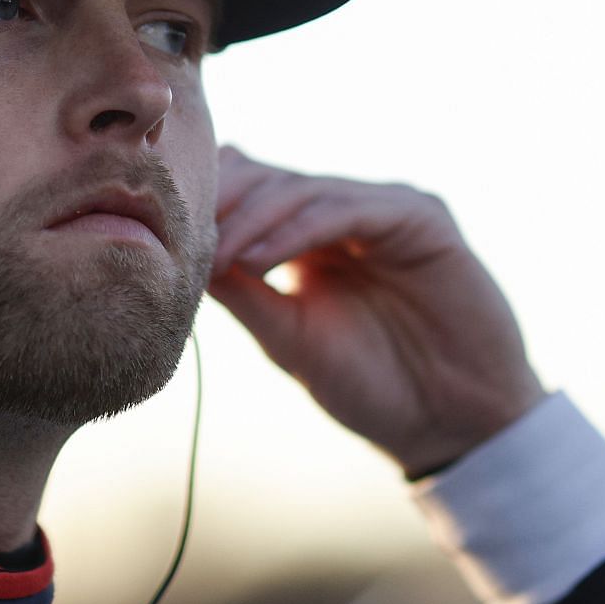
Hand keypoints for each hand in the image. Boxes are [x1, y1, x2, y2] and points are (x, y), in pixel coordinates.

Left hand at [208, 145, 545, 475]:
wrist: (449, 424)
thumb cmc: (372, 385)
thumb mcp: (289, 338)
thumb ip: (243, 293)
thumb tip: (180, 257)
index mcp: (308, 237)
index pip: (246, 194)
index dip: (202, 207)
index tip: (154, 237)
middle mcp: (343, 213)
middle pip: (265, 178)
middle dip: (218, 203)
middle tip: (175, 234)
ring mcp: (382, 209)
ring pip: (299, 189)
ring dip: (250, 219)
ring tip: (214, 255)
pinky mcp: (420, 217)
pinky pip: (348, 207)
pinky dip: (298, 229)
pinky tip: (259, 259)